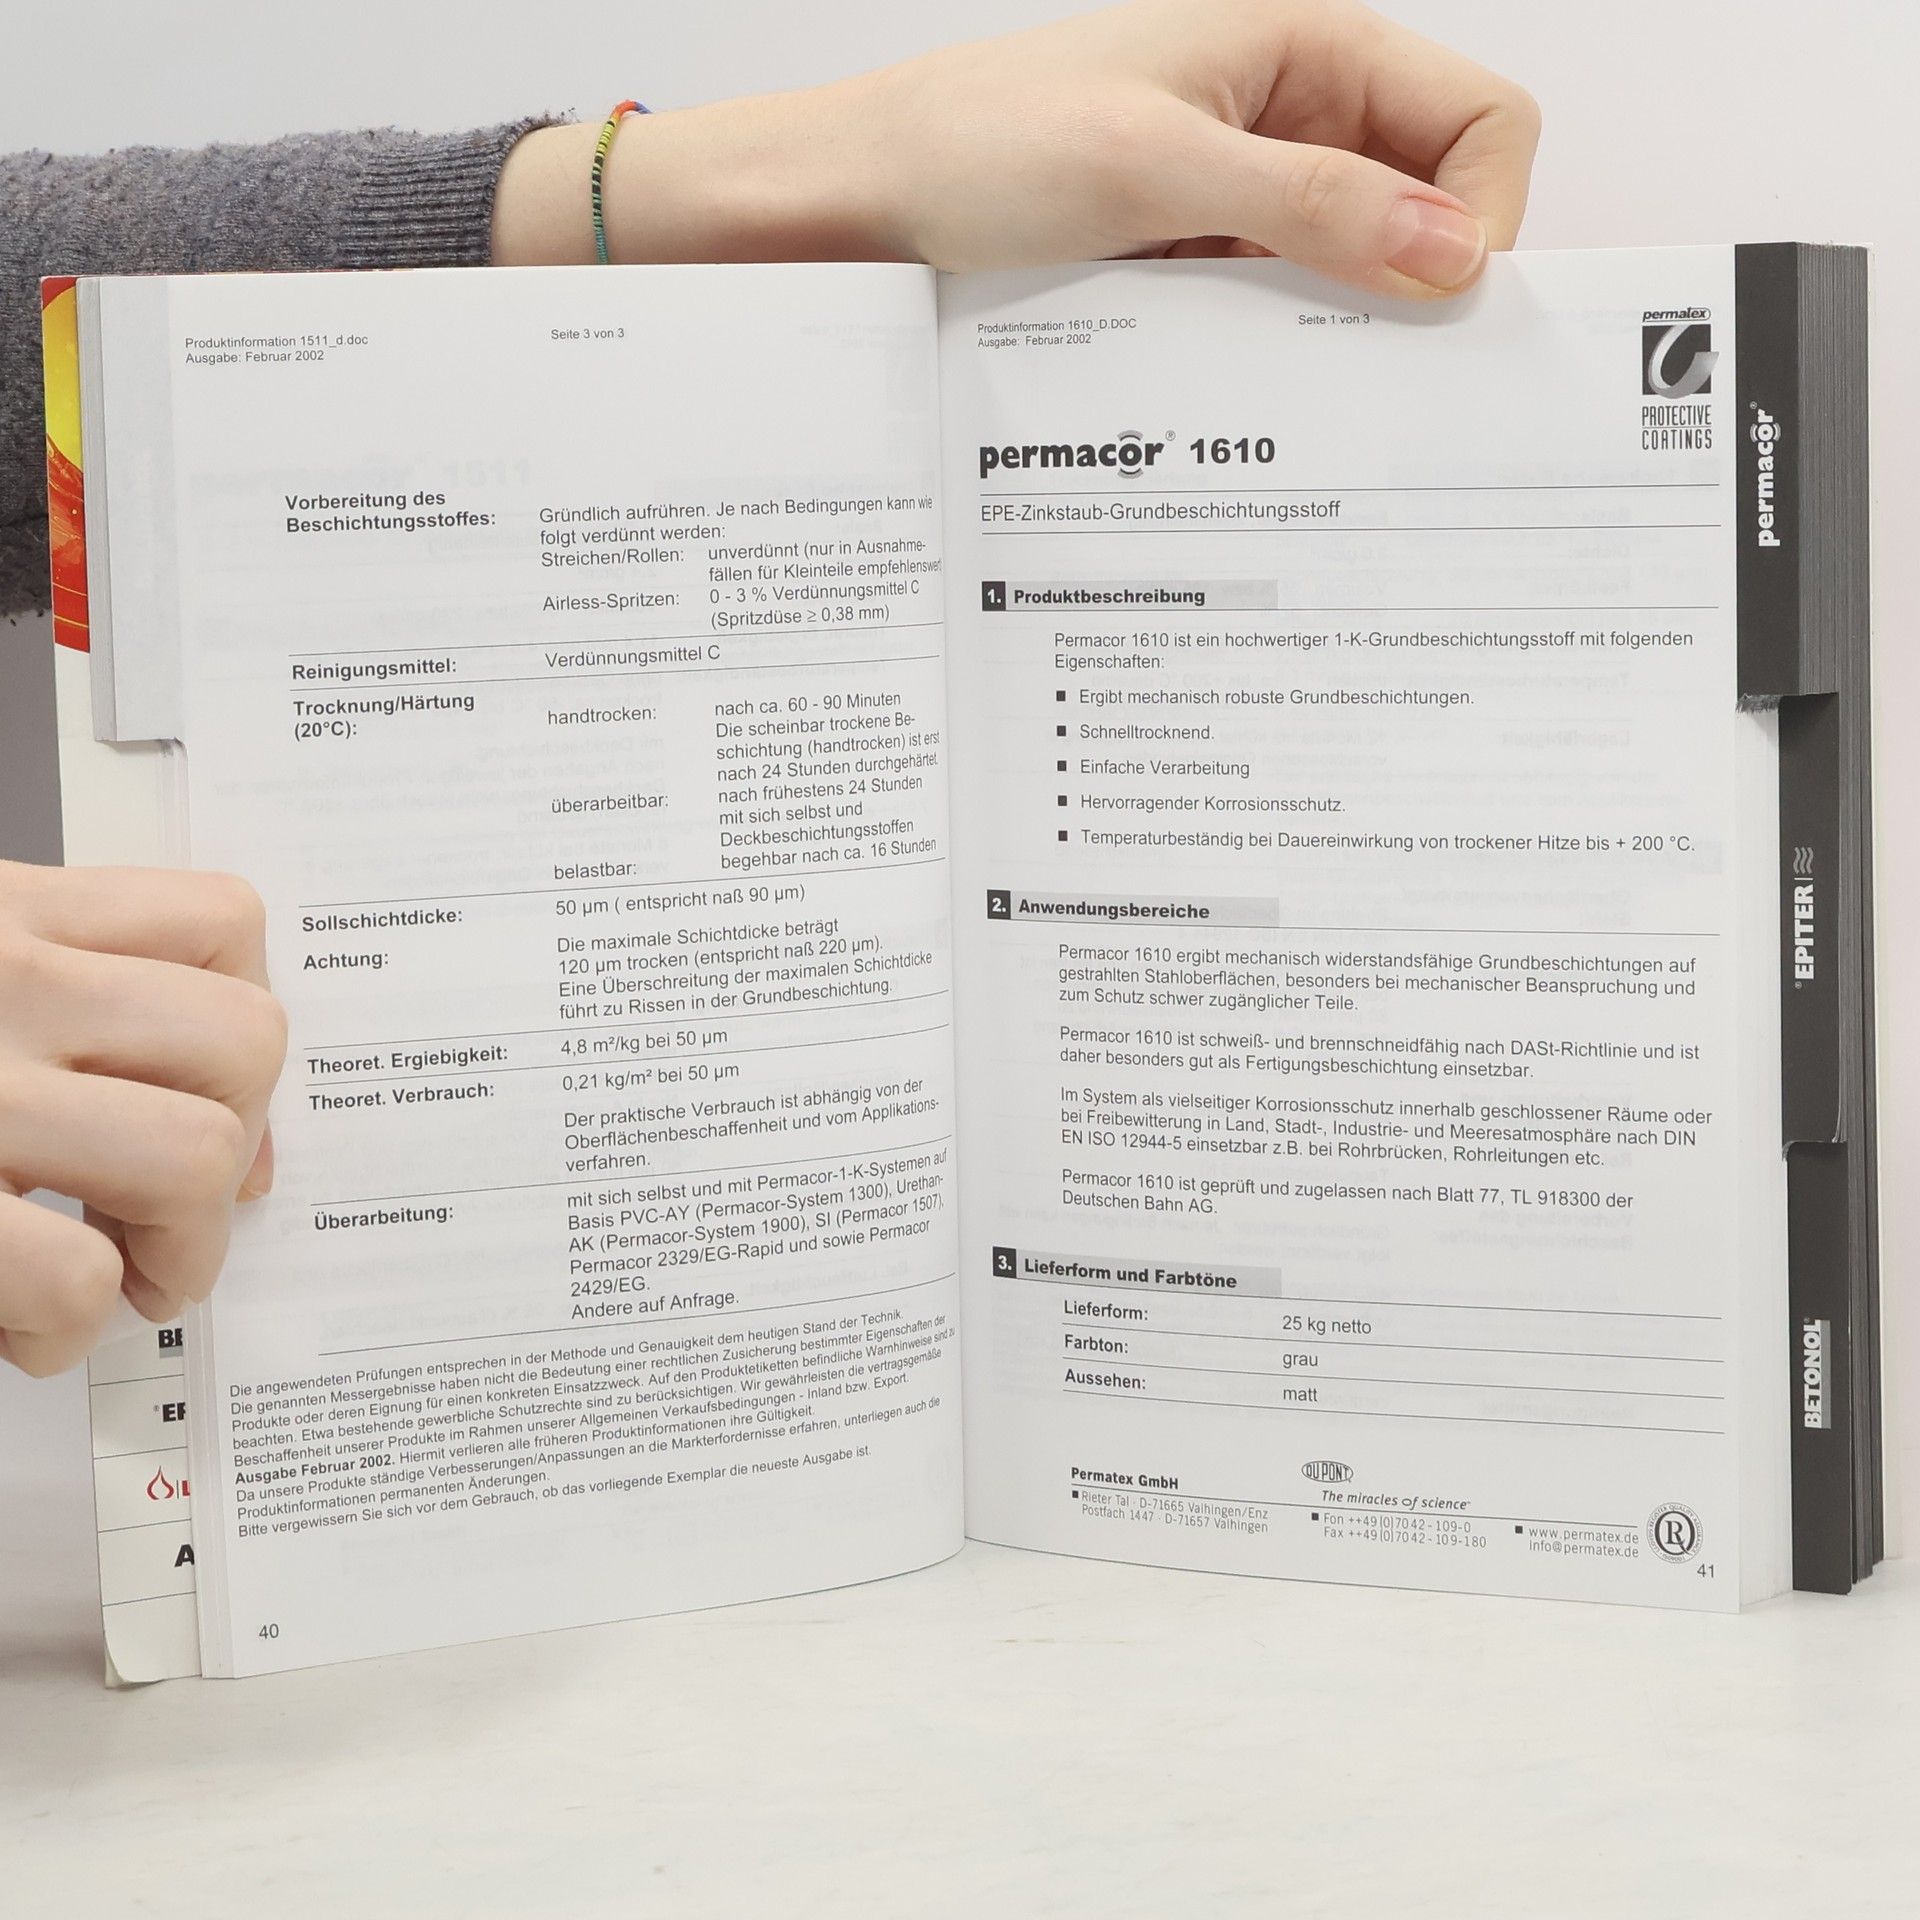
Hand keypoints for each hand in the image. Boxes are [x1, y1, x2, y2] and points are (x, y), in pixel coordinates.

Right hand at [0, 863, 286, 1376]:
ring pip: (195, 1155)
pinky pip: (72, 1276)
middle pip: (246, 1043)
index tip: (225, 1102)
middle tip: (176, 1210)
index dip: (247, 1028)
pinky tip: (28, 1326)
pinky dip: (66, 1328)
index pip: (222, 924)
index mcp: (7, 916)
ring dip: (179, 1247)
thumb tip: (242, 1146)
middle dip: (233, 1147)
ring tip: (121, 1277)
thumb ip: (74, 1008)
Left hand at [494, 0, 1538, 298]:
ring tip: (1284, 390)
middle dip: (1418, 292)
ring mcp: (1241, 200)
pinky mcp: (1194, 266)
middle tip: (1376, 379)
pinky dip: (1269, 357)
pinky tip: (1230, 391)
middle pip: (1429, 210)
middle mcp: (1289, 122)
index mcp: (1308, 54)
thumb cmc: (975, 147)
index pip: (1480, 124)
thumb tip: (1455, 254)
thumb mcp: (1151, 169)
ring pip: (1353, 277)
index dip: (1484, 215)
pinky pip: (1274, 317)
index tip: (1437, 309)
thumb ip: (1311, 206)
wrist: (853, 204)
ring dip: (1335, 335)